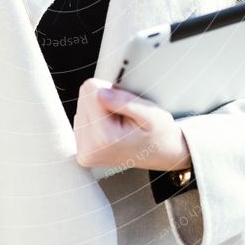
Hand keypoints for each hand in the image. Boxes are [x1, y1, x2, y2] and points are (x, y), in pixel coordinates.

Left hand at [73, 77, 191, 172]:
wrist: (162, 154)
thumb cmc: (158, 133)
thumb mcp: (150, 114)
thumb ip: (124, 102)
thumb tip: (99, 93)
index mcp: (104, 137)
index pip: (91, 90)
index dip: (111, 90)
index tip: (125, 104)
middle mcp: (89, 148)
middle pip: (84, 98)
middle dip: (105, 100)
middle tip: (124, 115)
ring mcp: (84, 152)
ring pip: (82, 107)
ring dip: (100, 110)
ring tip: (119, 123)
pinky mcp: (83, 152)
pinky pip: (82, 119)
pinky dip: (97, 120)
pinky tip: (111, 130)